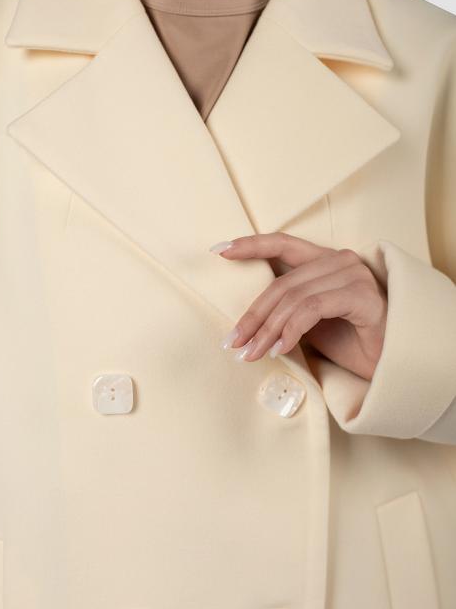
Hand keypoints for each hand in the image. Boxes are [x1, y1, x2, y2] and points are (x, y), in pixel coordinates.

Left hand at [210, 232, 387, 380]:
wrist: (389, 364)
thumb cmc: (350, 342)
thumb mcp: (309, 323)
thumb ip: (284, 311)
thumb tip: (245, 324)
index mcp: (325, 261)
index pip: (283, 243)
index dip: (251, 245)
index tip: (219, 251)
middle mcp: (340, 261)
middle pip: (281, 283)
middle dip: (253, 317)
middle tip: (234, 343)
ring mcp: (353, 275)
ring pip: (294, 298)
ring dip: (268, 330)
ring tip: (253, 354)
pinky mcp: (363, 296)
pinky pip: (314, 309)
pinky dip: (292, 329)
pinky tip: (282, 349)